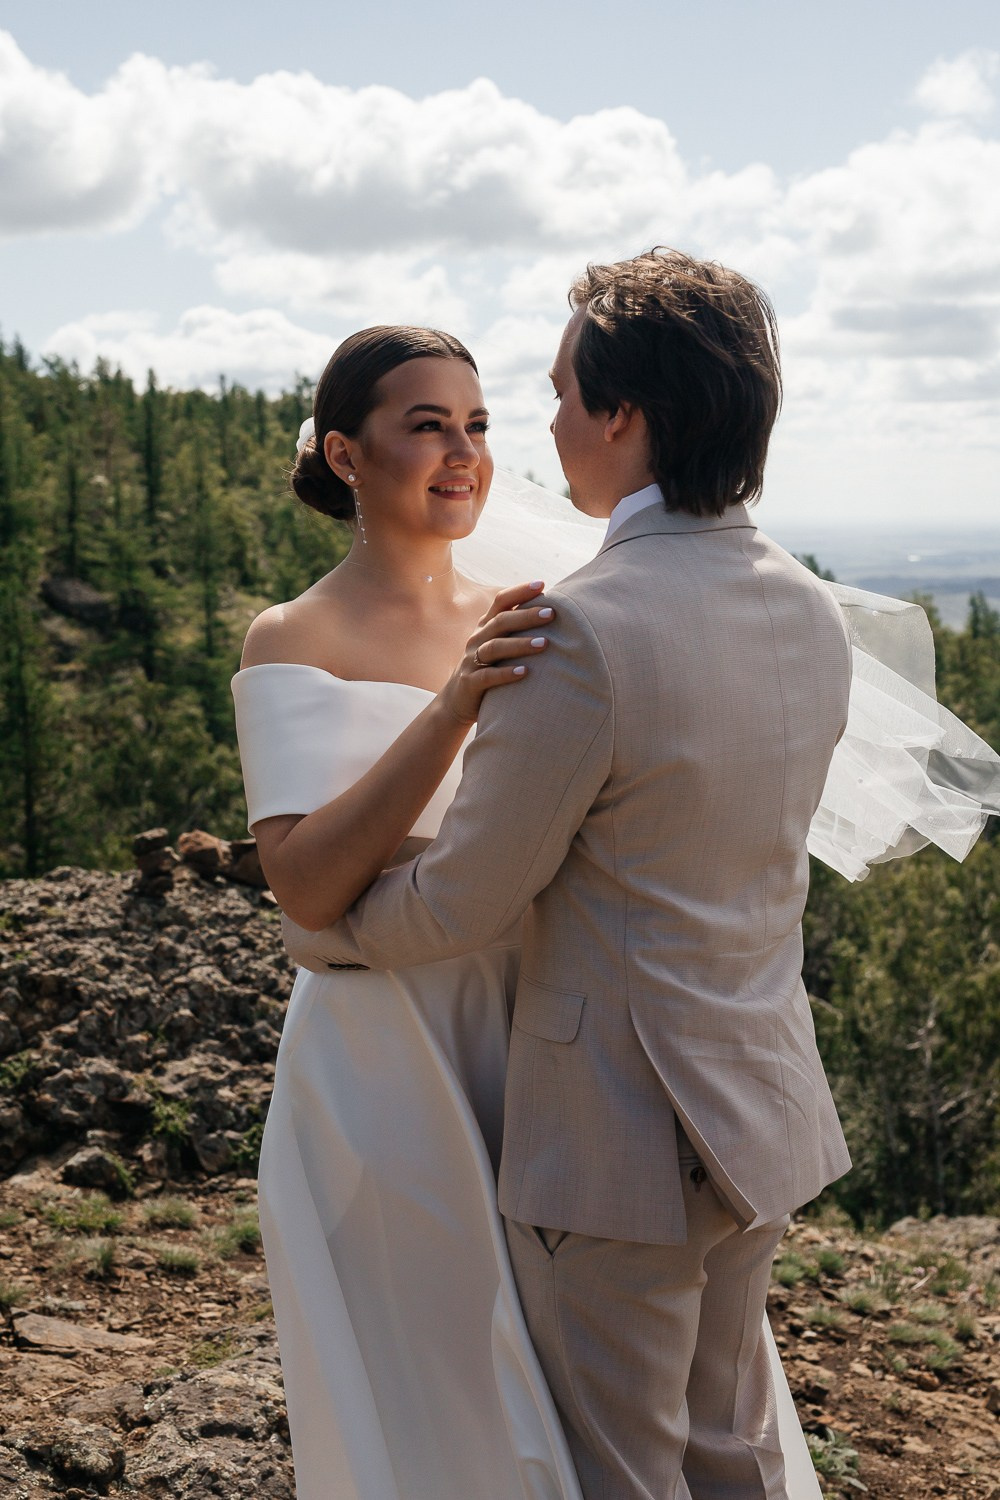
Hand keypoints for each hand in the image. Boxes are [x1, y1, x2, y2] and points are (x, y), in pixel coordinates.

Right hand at [439, 582, 554, 725]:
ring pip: (495, 647)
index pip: (501, 602)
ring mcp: (472, 660)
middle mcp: (478, 639)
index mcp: (486, 626)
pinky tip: (524, 672)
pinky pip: (488, 676)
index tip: (542, 584)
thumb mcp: (499, 644)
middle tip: (551, 613)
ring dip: (520, 644)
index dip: (519, 591)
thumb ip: (517, 629)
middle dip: (526, 616)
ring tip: (544, 644)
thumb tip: (554, 612)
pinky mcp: (471, 683)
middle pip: (501, 622)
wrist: (457, 700)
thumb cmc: (489, 668)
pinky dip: (506, 673)